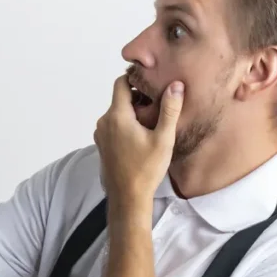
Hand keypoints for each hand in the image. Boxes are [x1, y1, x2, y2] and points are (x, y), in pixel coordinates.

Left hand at [93, 75, 183, 205]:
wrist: (127, 197)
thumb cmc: (146, 170)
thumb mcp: (163, 139)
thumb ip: (169, 110)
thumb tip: (176, 85)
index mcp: (117, 116)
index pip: (121, 83)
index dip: (135, 79)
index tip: (151, 83)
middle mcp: (104, 122)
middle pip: (120, 98)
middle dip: (138, 98)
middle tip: (158, 106)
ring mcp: (100, 134)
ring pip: (117, 113)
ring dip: (132, 113)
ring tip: (152, 123)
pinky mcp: (102, 144)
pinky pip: (113, 125)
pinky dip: (125, 125)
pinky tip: (141, 137)